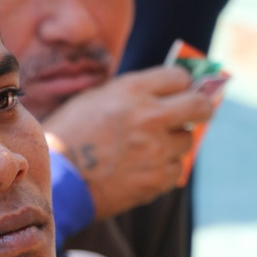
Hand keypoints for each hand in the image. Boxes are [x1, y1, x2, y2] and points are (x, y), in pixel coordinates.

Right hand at [42, 66, 212, 220]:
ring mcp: (156, 150)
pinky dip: (164, 168)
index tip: (179, 91)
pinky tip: (143, 168)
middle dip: (200, 108)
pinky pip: (176, 169)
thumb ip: (131, 93)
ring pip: (187, 141)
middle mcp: (150, 117)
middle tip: (193, 113)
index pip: (181, 77)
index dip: (181, 84)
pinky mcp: (156, 179)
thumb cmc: (68, 136)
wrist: (57, 180)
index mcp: (133, 91)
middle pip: (200, 106)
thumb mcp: (94, 98)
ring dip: (174, 142)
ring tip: (149, 147)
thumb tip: (163, 92)